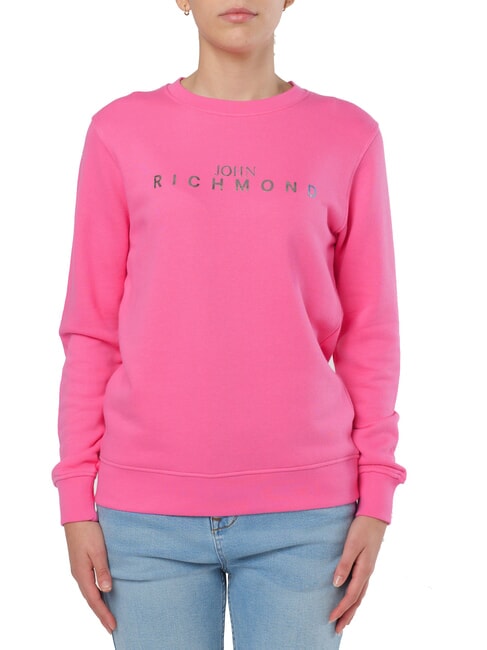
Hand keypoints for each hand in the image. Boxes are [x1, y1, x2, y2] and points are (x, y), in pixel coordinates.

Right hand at [64, 521, 116, 634]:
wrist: (77, 516)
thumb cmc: (89, 531)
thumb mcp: (98, 550)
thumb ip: (103, 570)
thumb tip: (107, 590)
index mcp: (82, 574)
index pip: (94, 600)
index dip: (104, 614)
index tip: (113, 626)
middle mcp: (79, 575)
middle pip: (91, 599)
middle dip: (101, 614)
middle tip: (112, 626)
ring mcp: (80, 569)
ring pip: (90, 592)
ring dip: (99, 604)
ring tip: (109, 615)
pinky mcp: (82, 563)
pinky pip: (90, 583)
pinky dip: (97, 593)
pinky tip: (104, 593)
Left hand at [329, 515, 386, 634]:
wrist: (375, 515)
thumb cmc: (362, 528)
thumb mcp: (352, 545)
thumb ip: (344, 564)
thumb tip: (336, 585)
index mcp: (364, 570)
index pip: (351, 596)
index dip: (340, 609)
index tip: (330, 619)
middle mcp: (367, 572)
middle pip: (357, 600)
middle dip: (347, 615)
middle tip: (337, 630)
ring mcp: (368, 568)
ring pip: (360, 594)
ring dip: (352, 608)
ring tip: (345, 620)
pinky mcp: (367, 563)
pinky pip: (361, 586)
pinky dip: (356, 597)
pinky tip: (352, 597)